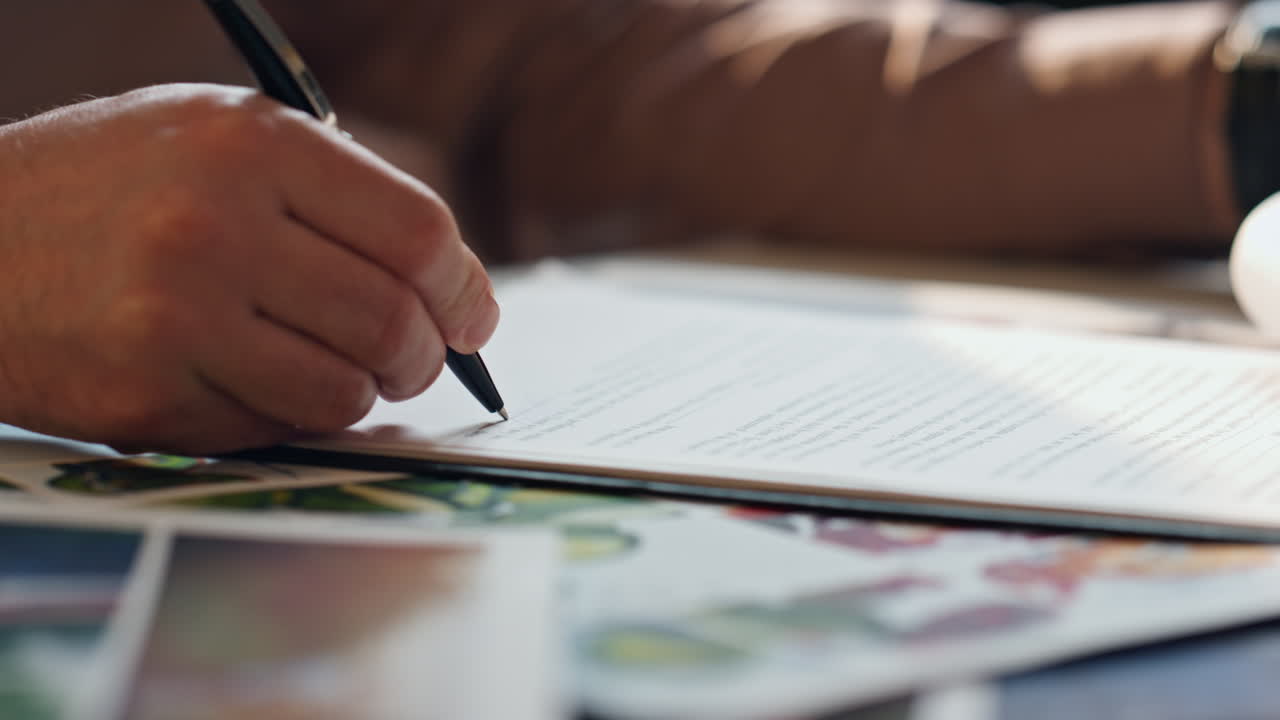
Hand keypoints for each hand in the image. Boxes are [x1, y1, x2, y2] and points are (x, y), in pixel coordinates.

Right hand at [0, 84, 497, 453]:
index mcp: (250, 142)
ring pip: (345, 391)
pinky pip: (275, 430)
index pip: (417, 231)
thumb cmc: (108, 187)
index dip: (465, 287)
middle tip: (416, 360)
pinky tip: (263, 384)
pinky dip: (292, 418)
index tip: (474, 318)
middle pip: (393, 319)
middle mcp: (217, 222)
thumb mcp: (213, 136)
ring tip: (343, 374)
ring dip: (364, 395)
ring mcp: (177, 314)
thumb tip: (453, 280)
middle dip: (425, 356)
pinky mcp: (146, 393)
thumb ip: (332, 192)